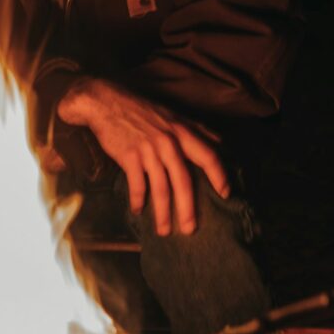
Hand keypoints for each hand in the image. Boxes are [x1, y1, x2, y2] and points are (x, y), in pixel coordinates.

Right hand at [54, 78, 228, 236]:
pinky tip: (138, 210)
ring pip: (160, 188)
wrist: (107, 102)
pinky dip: (138, 200)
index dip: (219, 176)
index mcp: (182, 131)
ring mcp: (148, 150)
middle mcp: (168, 142)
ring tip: (164, 230)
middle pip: (183, 181)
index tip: (226, 194)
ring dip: (162, 213)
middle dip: (188, 208)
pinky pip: (137, 185)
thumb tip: (220, 142)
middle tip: (190, 229)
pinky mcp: (129, 156)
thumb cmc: (142, 110)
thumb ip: (196, 129)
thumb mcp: (173, 115)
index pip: (208, 156)